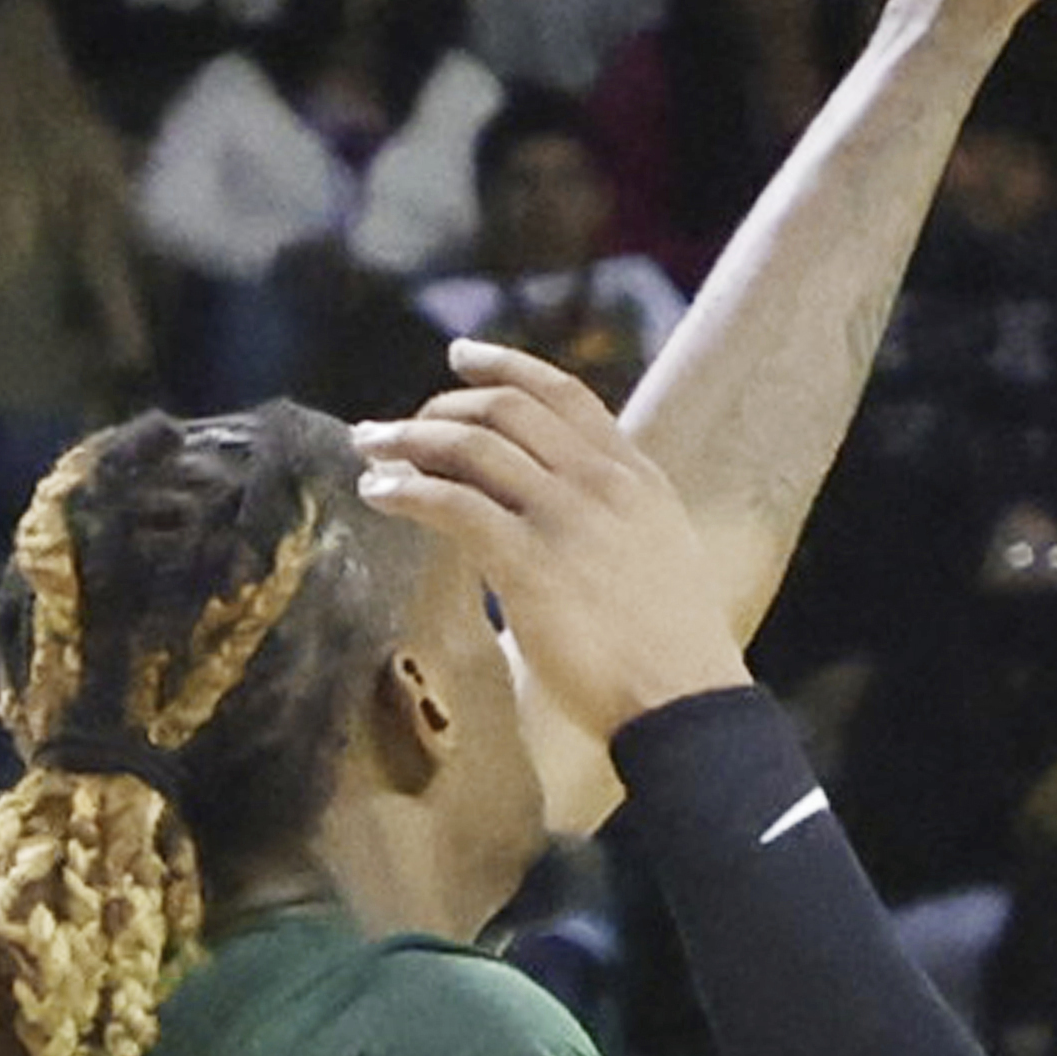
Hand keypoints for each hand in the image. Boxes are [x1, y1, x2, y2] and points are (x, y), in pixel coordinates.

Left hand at [356, 337, 751, 734]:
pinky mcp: (529, 561)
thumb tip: (555, 522)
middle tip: (397, 427)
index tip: (461, 356)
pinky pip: (451, 503)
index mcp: (636, 477)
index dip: (506, 367)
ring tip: (371, 452)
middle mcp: (601, 483)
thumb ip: (614, 522)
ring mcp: (566, 517)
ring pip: (471, 446)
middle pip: (506, 411)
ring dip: (408, 441)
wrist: (684, 699)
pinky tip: (380, 496)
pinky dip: (405, 492)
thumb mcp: (660, 555)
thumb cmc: (672, 650)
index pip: (564, 395)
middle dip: (440, 408)